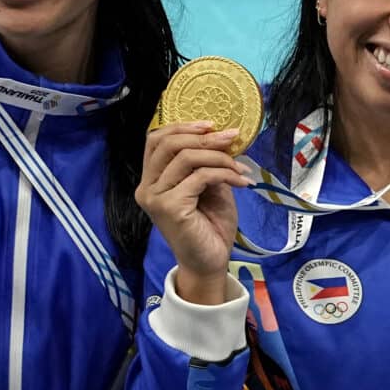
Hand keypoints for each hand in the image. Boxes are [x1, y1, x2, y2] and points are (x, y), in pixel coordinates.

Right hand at [140, 122, 248, 299]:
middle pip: (168, 143)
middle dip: (204, 137)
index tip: (212, 126)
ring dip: (219, 157)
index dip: (182, 127)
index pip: (156, 140)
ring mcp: (155, 198)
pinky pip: (201, 177)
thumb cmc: (209, 228)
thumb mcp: (209, 188)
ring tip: (240, 166)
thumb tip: (219, 137)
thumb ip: (206, 164)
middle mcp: (147, 187)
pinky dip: (225, 173)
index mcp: (151, 180)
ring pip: (186, 157)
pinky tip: (242, 181)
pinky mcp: (170, 207)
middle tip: (232, 138)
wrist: (210, 263)